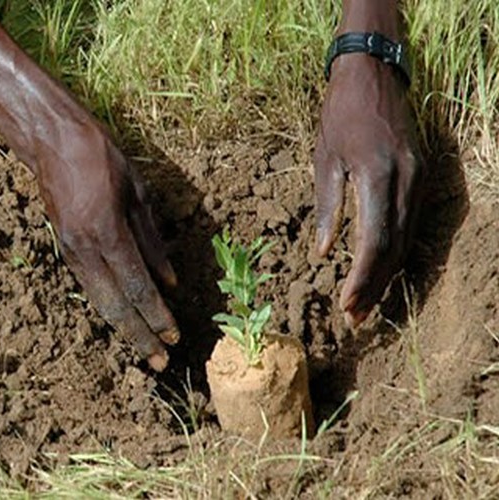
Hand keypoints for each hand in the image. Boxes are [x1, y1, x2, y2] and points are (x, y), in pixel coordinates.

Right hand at [36, 122, 179, 369]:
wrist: (51, 141)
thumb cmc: (100, 157)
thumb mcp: (138, 192)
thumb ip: (153, 240)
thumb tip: (170, 281)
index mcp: (107, 232)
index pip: (138, 286)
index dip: (157, 315)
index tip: (175, 336)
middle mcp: (86, 249)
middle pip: (115, 306)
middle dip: (139, 337)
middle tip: (160, 364)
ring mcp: (70, 251)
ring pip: (99, 302)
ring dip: (123, 329)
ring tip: (144, 351)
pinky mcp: (64, 249)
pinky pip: (89, 287)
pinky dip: (108, 308)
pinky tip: (123, 320)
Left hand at [314, 54, 422, 326]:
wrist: (373, 74)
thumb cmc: (340, 115)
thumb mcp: (324, 160)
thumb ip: (327, 208)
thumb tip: (321, 253)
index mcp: (379, 176)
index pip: (373, 242)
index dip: (361, 278)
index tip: (346, 304)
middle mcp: (407, 181)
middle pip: (394, 248)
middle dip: (373, 286)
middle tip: (355, 318)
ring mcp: (421, 178)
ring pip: (406, 239)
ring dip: (385, 274)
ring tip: (365, 305)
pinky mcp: (423, 175)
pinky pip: (411, 223)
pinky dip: (395, 250)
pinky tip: (381, 270)